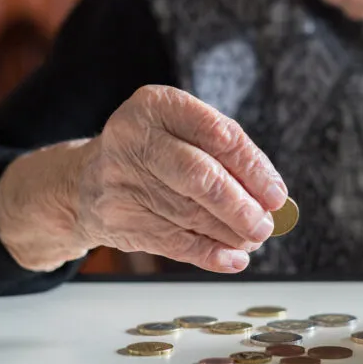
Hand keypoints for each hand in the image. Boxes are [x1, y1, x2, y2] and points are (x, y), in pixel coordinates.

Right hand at [0, 85, 286, 272]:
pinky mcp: (119, 218)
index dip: (253, 168)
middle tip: (265, 225)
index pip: (218, 134)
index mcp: (157, 105)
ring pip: (189, 213)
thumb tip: (271, 197)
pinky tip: (233, 258)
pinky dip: (209, 253)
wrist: (85, 180)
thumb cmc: (154, 153)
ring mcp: (121, 179)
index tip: (276, 194)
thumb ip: (225, 156)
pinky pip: (173, 242)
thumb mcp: (181, 132)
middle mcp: (135, 138)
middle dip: (241, 206)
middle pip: (200, 176)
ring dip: (230, 233)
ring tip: (253, 239)